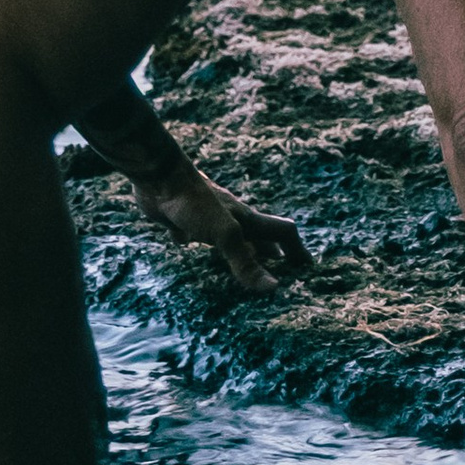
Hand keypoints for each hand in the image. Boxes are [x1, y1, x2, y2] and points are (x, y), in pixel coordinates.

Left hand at [134, 170, 311, 290]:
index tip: (307, 268)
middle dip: (271, 256)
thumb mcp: (225, 234)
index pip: (283, 233)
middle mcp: (232, 219)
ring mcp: (208, 219)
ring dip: (238, 254)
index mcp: (247, 220)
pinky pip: (197, 238)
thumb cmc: (195, 203)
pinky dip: (200, 250)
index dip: (297, 249)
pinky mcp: (184, 220)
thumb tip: (273, 287)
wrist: (158, 177)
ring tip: (240, 272)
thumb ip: (245, 260)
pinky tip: (192, 256)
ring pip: (230, 240)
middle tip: (279, 276)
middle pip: (259, 239)